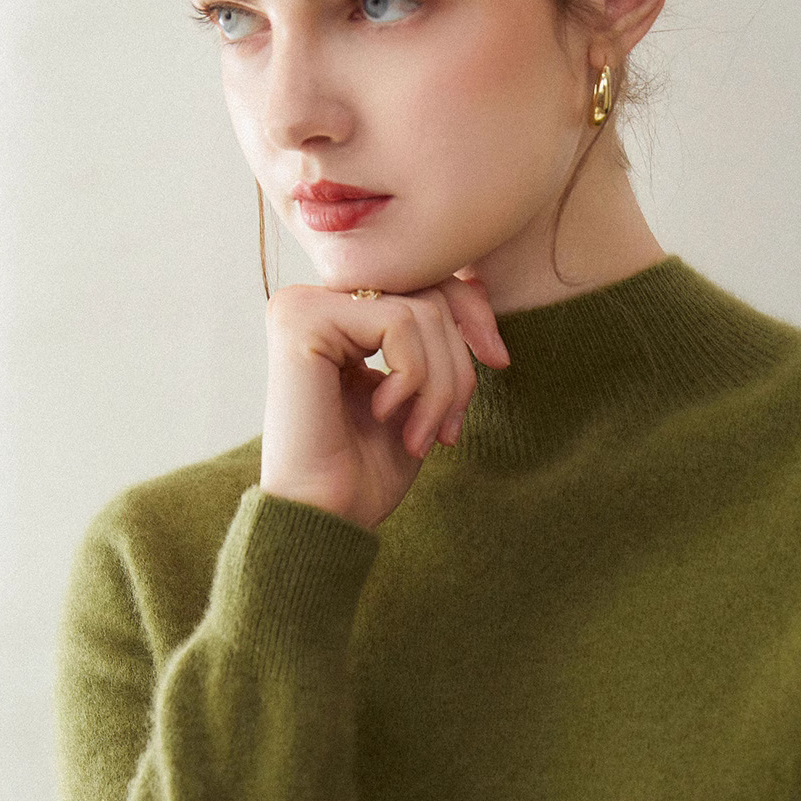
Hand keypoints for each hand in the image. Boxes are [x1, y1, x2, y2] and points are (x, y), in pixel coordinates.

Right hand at [259, 272, 508, 530]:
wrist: (322, 519)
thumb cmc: (364, 473)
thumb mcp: (418, 396)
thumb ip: (434, 342)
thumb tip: (477, 281)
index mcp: (337, 317)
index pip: (423, 284)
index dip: (473, 316)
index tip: (500, 362)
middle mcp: (312, 302)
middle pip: (429, 294)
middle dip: (458, 366)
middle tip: (446, 431)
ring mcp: (301, 306)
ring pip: (421, 310)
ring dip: (439, 384)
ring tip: (419, 437)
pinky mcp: (301, 320)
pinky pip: (398, 322)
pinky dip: (413, 377)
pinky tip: (384, 414)